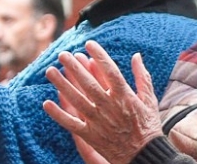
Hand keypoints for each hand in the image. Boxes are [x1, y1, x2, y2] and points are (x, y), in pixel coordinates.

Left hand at [42, 41, 162, 163]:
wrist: (144, 155)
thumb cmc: (148, 126)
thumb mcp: (149, 99)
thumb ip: (142, 76)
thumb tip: (136, 56)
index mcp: (125, 96)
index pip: (110, 71)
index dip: (99, 56)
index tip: (88, 44)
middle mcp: (110, 106)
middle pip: (88, 83)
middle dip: (74, 67)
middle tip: (62, 55)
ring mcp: (98, 121)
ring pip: (77, 100)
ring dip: (62, 85)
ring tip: (50, 72)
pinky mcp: (91, 135)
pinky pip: (72, 123)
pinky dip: (58, 114)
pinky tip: (46, 103)